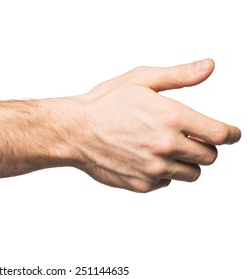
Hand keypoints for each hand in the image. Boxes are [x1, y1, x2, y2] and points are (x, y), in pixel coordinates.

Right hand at [70, 59, 240, 191]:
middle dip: (206, 147)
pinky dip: (162, 172)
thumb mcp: (141, 79)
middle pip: (210, 157)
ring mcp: (154, 168)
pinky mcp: (142, 184)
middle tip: (192, 139)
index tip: (231, 134)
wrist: (74, 130)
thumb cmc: (104, 103)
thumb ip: (179, 75)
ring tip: (166, 148)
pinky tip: (145, 158)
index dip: (231, 134)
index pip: (220, 134)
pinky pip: (166, 182)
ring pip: (191, 173)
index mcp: (171, 118)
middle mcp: (167, 146)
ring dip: (186, 162)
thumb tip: (209, 67)